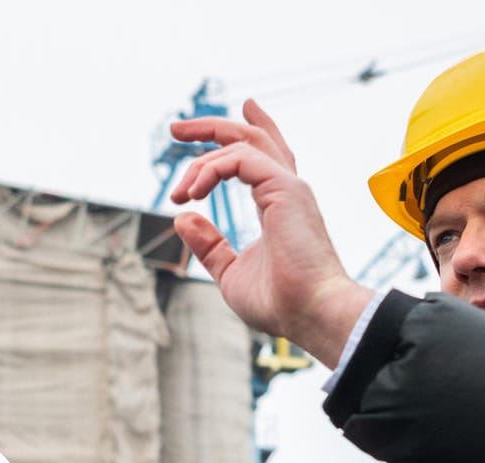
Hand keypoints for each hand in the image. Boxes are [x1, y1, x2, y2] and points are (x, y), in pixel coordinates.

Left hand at [168, 100, 373, 364]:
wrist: (310, 313)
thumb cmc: (279, 302)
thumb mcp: (230, 271)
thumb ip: (208, 244)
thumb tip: (182, 218)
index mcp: (277, 204)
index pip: (258, 158)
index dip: (232, 141)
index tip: (194, 141)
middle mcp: (285, 190)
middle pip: (251, 138)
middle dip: (211, 127)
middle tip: (174, 127)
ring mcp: (287, 186)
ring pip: (244, 142)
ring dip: (203, 147)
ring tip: (178, 186)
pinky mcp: (285, 188)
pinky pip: (240, 159)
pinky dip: (212, 170)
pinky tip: (195, 193)